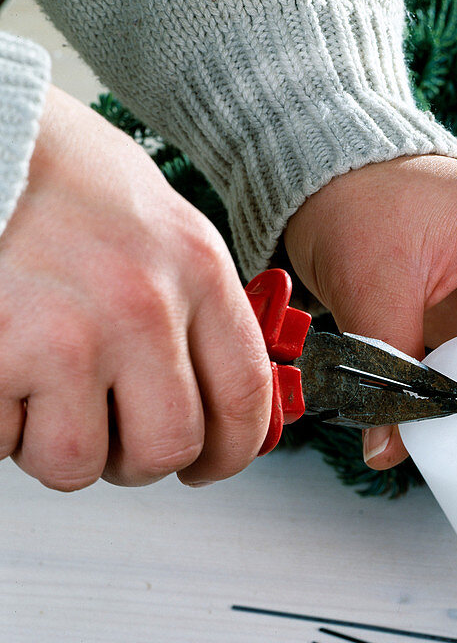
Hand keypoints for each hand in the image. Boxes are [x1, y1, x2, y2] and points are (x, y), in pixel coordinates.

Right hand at [0, 87, 271, 489]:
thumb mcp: (163, 231)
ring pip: (79, 462)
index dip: (231, 451)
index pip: (246, 397)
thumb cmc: (62, 177)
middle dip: (137, 460)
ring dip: (56, 446)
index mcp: (197, 273)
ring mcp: (68, 335)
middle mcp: (142, 307)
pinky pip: (2, 441)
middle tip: (111, 437)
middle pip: (168, 447)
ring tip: (41, 392)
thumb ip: (196, 313)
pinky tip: (1, 371)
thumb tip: (218, 396)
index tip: (210, 464)